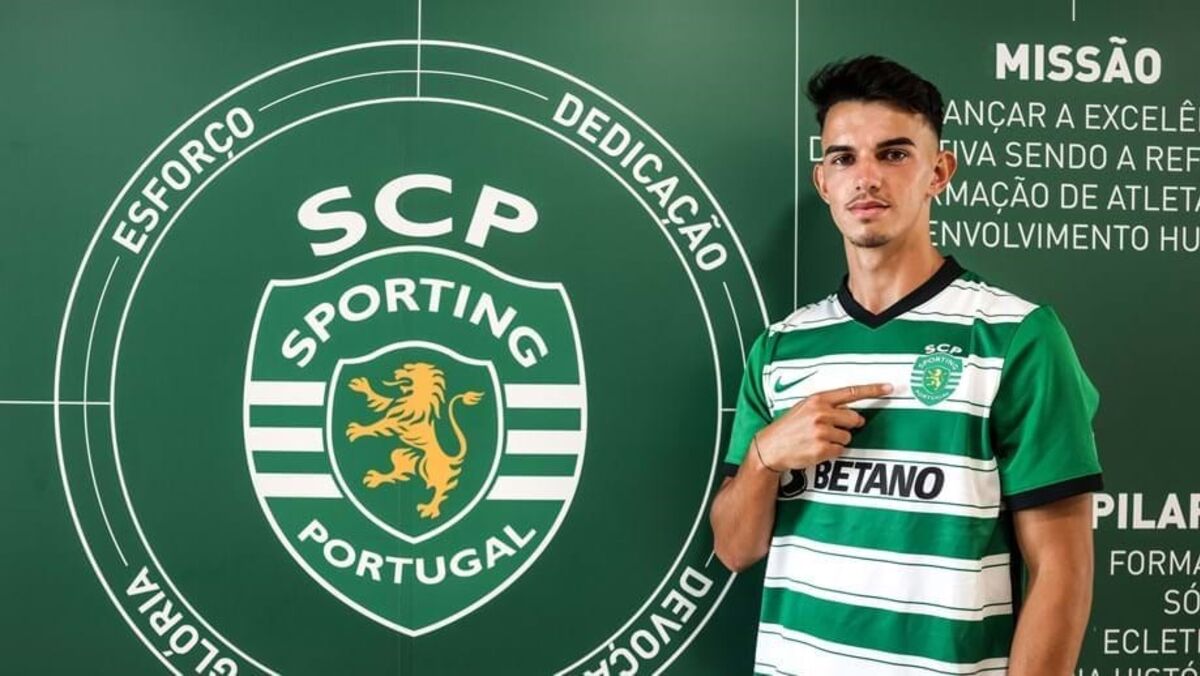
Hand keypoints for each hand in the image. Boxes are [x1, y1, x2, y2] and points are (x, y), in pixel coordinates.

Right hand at [756, 383, 891, 471]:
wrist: (770, 448)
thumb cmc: (788, 428)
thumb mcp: (803, 408)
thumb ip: (826, 406)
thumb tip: (851, 411)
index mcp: (817, 400)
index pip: (851, 392)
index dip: (872, 390)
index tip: (888, 388)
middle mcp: (821, 413)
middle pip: (854, 418)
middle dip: (848, 425)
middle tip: (831, 429)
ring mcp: (822, 431)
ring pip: (848, 436)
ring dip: (838, 440)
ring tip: (818, 440)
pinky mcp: (822, 448)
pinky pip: (841, 450)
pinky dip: (832, 452)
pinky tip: (816, 449)